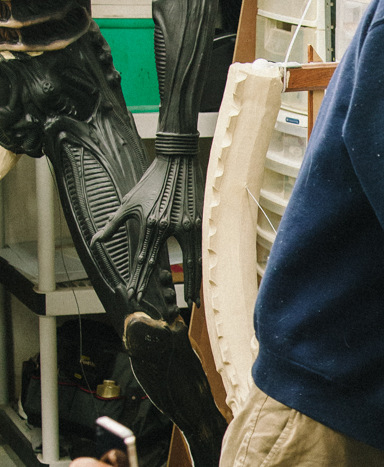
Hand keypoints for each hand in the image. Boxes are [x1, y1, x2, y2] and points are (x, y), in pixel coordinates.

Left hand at [93, 155, 203, 307]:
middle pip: (172, 266)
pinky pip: (201, 249)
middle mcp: (169, 228)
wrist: (177, 161)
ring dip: (192, 283)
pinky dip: (202, 265)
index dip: (139, 278)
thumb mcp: (129, 202)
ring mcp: (188, 225)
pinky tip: (203, 277)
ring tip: (192, 300)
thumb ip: (113, 223)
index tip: (135, 294)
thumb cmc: (152, 182)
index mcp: (151, 224)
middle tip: (172, 305)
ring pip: (192, 262)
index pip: (144, 259)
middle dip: (171, 288)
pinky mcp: (201, 221)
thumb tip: (97, 241)